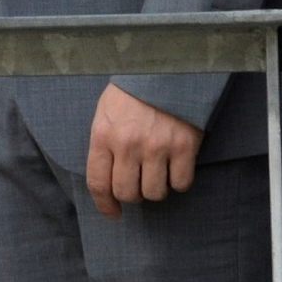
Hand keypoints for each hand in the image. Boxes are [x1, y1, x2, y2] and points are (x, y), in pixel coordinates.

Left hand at [85, 84, 201, 217]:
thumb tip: (106, 180)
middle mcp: (128, 144)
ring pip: (154, 193)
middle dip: (132, 195)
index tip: (113, 213)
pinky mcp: (184, 146)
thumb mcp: (106, 112)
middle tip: (139, 184)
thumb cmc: (133, 92)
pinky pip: (181, 183)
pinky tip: (177, 167)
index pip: (98, 183)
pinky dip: (180, 181)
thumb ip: (103, 143)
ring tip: (158, 173)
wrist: (168, 68)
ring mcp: (157, 146)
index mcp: (103, 135)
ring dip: (157, 189)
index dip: (105, 205)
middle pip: (127, 193)